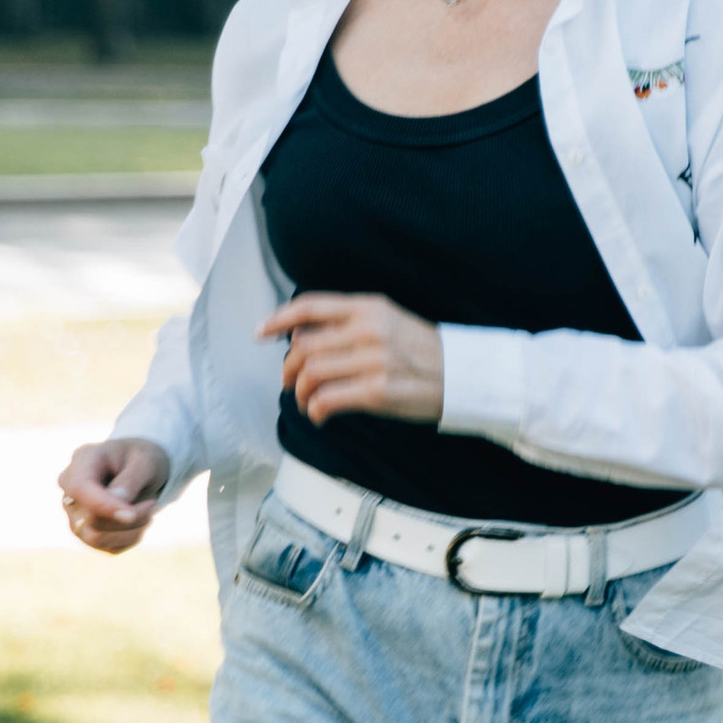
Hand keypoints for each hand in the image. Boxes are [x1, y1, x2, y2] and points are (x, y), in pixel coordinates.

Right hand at [58, 436, 169, 553]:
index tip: (131, 514)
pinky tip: (139, 521)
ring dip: (131, 530)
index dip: (104, 505)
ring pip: (96, 537)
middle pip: (90, 518)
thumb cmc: (141, 460)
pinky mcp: (85, 534)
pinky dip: (131, 538)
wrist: (140, 469)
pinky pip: (108, 547)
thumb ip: (130, 479)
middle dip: (130, 517)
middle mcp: (70, 490)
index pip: (80, 488)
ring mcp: (74, 515)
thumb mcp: (145, 461)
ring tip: (148, 512)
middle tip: (153, 503)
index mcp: (82, 461)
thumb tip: (117, 501)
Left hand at [261, 291, 444, 427]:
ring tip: (306, 402)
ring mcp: (372, 360)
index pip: (310, 307)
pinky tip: (319, 415)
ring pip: (311, 375)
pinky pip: (327, 400)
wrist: (463, 374)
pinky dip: (315, 411)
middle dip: (287, 370)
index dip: (278, 319)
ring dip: (299, 393)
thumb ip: (347, 323)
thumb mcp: (387, 321)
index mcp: (368, 307)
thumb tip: (300, 334)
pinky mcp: (377, 391)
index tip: (260, 333)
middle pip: (304, 347)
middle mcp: (368, 329)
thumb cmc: (422, 351)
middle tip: (289, 383)